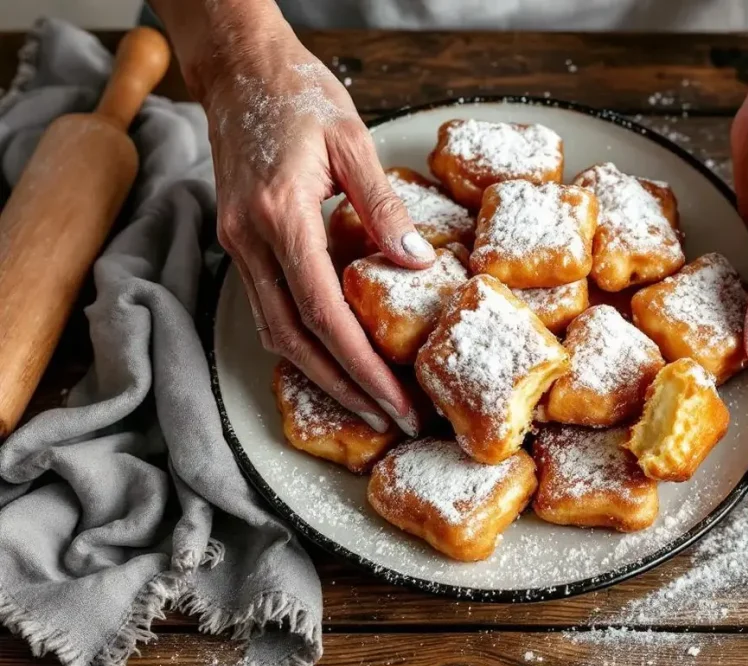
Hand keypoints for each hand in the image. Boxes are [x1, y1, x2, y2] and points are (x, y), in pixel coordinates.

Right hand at [198, 24, 434, 434]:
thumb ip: (382, 206)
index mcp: (280, 215)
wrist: (239, 66)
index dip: (363, 367)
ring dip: (321, 374)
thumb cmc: (298, 92)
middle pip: (294, 340)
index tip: (398, 401)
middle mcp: (249, 239)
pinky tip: (334, 358)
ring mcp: (237, 243)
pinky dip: (302, 342)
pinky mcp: (238, 241)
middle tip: (391, 420)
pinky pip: (268, 307)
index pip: (324, 314)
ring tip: (369, 401)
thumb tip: (415, 263)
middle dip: (345, 388)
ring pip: (274, 332)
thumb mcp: (352, 140)